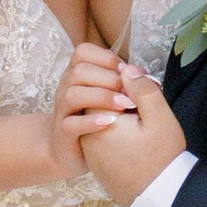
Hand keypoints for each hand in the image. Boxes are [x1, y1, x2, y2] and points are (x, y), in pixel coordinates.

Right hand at [49, 42, 131, 178]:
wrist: (69, 154)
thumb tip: (143, 75)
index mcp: (76, 76)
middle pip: (79, 71)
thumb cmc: (93, 121)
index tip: (128, 73)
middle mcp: (66, 89)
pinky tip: (110, 123)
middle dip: (109, 78)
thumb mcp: (107, 98)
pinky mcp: (63, 133)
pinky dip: (91, 122)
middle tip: (130, 92)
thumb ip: (122, 83)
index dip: (108, 58)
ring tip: (125, 106)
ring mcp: (63, 111)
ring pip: (72, 94)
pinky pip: (71, 124)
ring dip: (102, 97)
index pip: (83, 52)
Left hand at [81, 60, 185, 206]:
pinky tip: (138, 144)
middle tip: (148, 114)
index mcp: (100, 120)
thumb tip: (126, 68)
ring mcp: (91, 151)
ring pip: (104, 120)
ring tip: (145, 131)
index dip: (126, 86)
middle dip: (123, 101)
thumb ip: (142, 88)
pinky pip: (105, 139)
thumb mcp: (159, 118)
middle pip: (102, 102)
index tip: (146, 97)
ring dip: (123, 118)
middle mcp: (89, 134)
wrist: (159, 199)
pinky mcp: (98, 164)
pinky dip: (119, 136)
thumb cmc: (162, 158)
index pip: (104, 86)